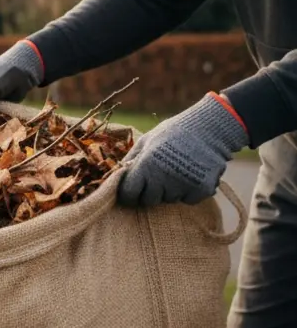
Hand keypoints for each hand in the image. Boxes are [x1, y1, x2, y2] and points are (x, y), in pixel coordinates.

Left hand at [118, 92, 248, 206]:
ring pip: (169, 199)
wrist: (212, 128)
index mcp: (145, 165)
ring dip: (171, 190)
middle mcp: (163, 178)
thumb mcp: (147, 140)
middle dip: (151, 192)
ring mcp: (183, 185)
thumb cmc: (175, 132)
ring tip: (178, 169)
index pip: (128, 194)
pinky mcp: (201, 190)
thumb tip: (114, 176)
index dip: (129, 194)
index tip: (133, 190)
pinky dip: (189, 191)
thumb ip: (131, 159)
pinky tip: (192, 174)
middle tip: (160, 176)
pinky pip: (188, 200)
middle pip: (149, 200)